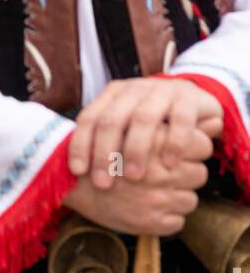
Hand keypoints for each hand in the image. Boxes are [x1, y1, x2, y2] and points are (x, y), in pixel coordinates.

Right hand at [64, 135, 210, 236]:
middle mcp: (161, 170)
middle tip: (164, 171)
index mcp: (156, 141)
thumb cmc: (97, 148)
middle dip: (185, 173)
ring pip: (190, 199)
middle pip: (198, 173)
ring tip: (154, 190)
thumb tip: (205, 123)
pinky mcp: (153, 223)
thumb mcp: (125, 123)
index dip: (192, 146)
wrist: (67, 179)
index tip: (177, 150)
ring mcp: (158, 199)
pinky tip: (148, 206)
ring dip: (176, 195)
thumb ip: (160, 124)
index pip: (200, 144)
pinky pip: (177, 221)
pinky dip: (167, 216)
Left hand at [68, 78, 222, 188]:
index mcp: (114, 94)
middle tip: (103, 183)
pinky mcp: (188, 98)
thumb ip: (107, 141)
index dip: (80, 143)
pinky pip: (180, 119)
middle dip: (105, 152)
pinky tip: (170, 164)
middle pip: (112, 119)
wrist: (194, 99)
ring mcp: (161, 91)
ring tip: (134, 177)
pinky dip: (174, 142)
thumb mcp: (128, 126)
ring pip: (143, 118)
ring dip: (136, 149)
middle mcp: (134, 89)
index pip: (90, 117)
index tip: (78, 171)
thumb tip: (77, 172)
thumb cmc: (155, 120)